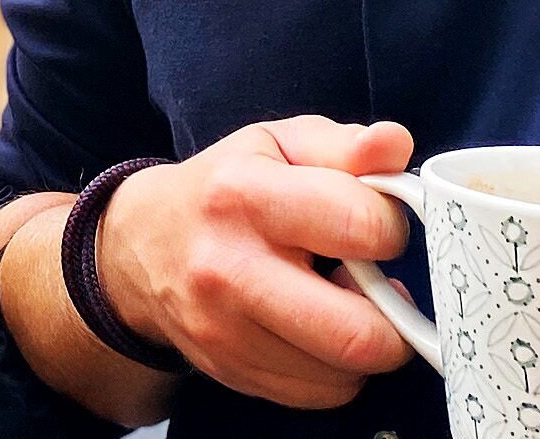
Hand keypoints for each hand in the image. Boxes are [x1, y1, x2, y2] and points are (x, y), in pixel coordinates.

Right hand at [91, 116, 417, 407]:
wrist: (143, 245)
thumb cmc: (225, 188)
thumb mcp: (277, 145)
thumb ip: (344, 145)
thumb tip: (396, 144)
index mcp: (245, 196)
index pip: (363, 228)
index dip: (391, 226)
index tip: (376, 224)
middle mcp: (229, 270)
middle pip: (359, 334)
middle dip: (396, 315)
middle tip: (381, 286)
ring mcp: (226, 331)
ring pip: (345, 373)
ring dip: (364, 343)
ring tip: (341, 303)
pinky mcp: (230, 372)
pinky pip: (320, 394)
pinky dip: (336, 369)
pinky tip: (316, 329)